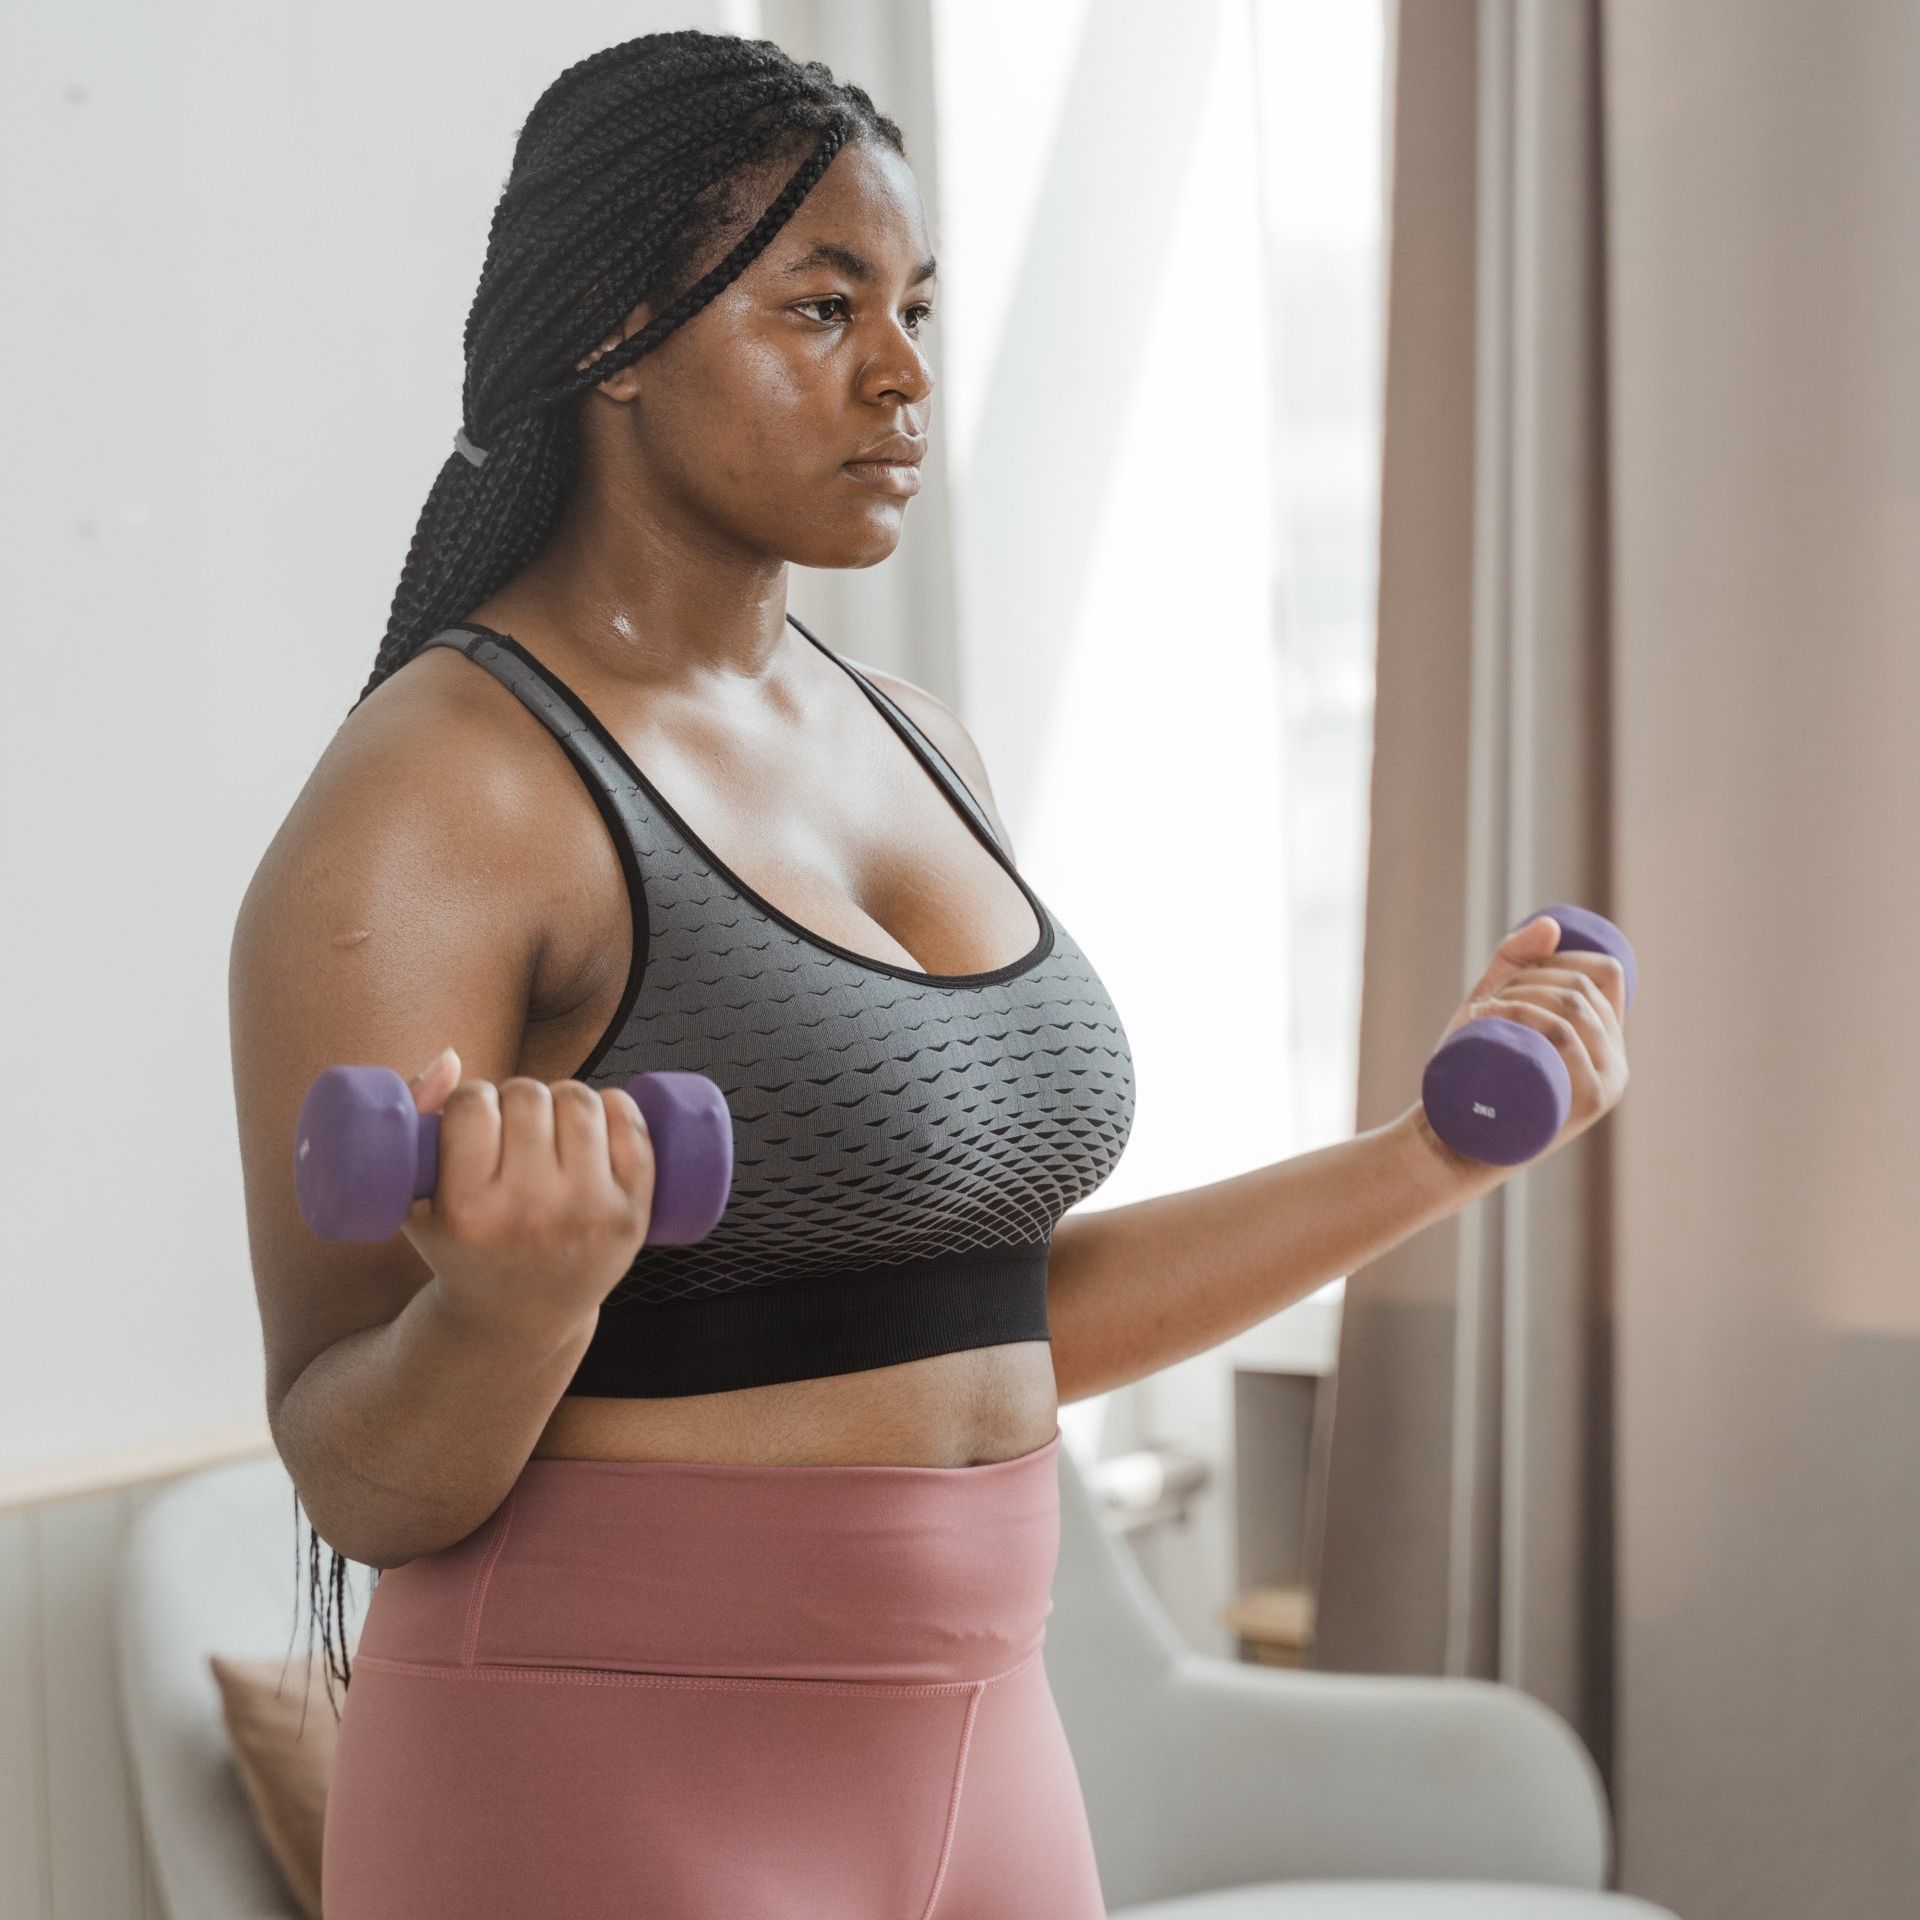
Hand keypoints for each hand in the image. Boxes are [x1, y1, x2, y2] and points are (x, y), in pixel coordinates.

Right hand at [399, 1047, 657, 1350]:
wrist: (519, 1318)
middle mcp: (530, 1213)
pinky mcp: (632, 1215)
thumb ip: (413, 1119)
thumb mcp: (415, 1202)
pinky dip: (616, 1107)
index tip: (473, 1118)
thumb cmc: (461, 1246)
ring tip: (551, 1125)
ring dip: (562, 1097)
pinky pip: (631, 1123)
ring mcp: (587, 1214)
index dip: (471, 1099)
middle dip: (517, 1098)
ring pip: (579, 1099)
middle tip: (513, 1127)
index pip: (472, 1105)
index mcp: (468, 1212)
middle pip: (527, 1095)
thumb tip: (450, 1056)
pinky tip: (598, 1122)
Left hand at [1429, 913, 1630, 1160]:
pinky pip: (1565, 1039)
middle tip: (1483, 1002)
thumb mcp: (1495, 1009)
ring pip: (1572, 1009)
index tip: (1515, 973)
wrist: (1454, 1139)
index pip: (1608, 973)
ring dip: (1518, 995)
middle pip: (1583, 988)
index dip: (1563, 956)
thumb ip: (1515, 963)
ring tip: (1478, 1012)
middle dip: (1526, 978)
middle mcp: (1616, 1064)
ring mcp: (1604, 1086)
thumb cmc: (1476, 1074)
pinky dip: (1525, 1015)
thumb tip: (1550, 924)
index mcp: (1608, 1042)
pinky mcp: (1584, 1105)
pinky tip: (1491, 1014)